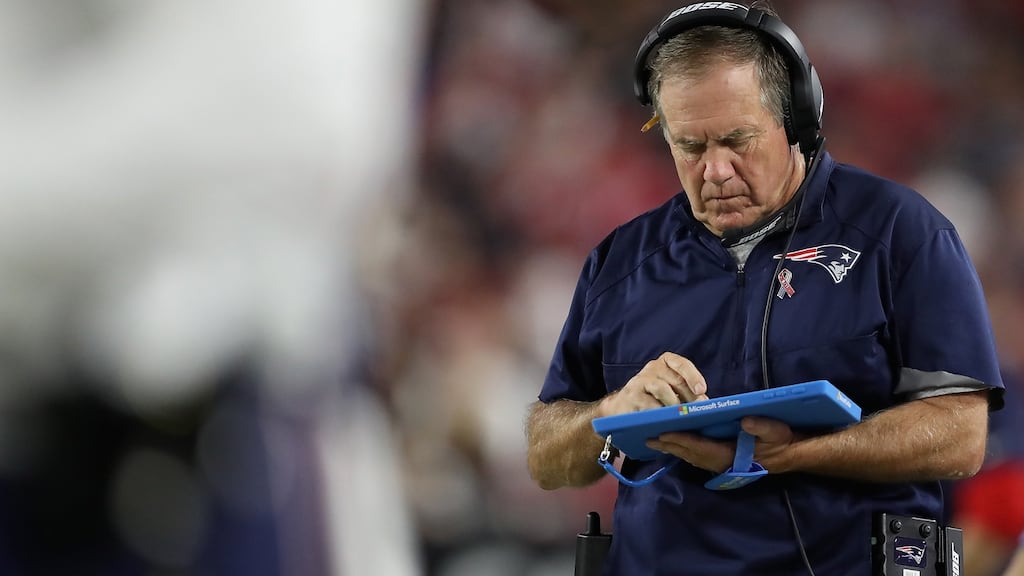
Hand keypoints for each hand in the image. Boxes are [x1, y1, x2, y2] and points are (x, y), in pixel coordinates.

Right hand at [597, 352, 708, 416]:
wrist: (624, 406)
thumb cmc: (654, 398)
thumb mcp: (672, 390)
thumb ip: (688, 393)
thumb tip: (705, 402)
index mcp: (665, 363)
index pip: (681, 364)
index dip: (693, 376)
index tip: (702, 390)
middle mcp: (653, 368)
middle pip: (675, 379)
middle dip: (689, 396)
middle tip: (696, 411)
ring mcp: (640, 380)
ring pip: (662, 388)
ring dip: (674, 404)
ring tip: (679, 416)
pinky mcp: (631, 395)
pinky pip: (648, 403)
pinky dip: (659, 412)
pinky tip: (664, 420)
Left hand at [646, 416, 800, 473]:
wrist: (789, 454)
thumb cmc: (781, 441)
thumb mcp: (776, 431)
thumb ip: (762, 426)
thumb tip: (745, 421)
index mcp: (731, 454)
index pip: (700, 447)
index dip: (681, 440)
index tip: (663, 433)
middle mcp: (721, 461)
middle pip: (690, 453)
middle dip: (669, 446)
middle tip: (647, 438)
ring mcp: (721, 463)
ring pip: (691, 457)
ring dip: (673, 449)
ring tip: (655, 441)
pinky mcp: (722, 460)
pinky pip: (697, 456)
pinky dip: (684, 451)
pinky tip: (674, 445)